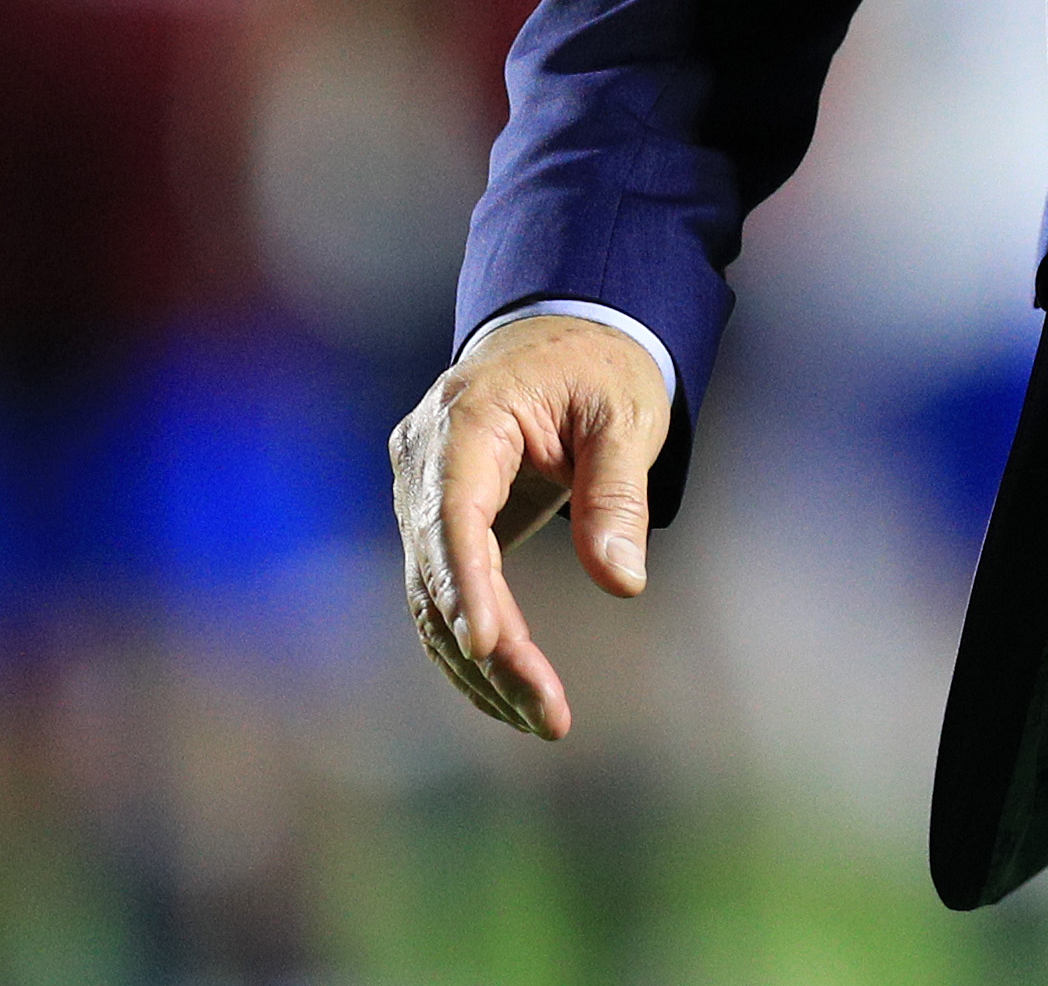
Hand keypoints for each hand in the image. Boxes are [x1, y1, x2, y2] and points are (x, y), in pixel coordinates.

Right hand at [390, 314, 672, 738]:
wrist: (566, 327)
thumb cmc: (601, 365)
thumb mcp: (627, 415)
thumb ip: (617, 494)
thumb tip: (623, 581)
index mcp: (467, 419)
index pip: (454, 515)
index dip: (467, 586)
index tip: (488, 646)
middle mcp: (425, 459)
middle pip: (440, 571)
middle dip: (490, 651)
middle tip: (550, 715)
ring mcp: (420, 490)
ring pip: (431, 596)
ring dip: (479, 665)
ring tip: (543, 719)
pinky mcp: (434, 517)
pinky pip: (442, 590)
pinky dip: (474, 641)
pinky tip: (513, 688)